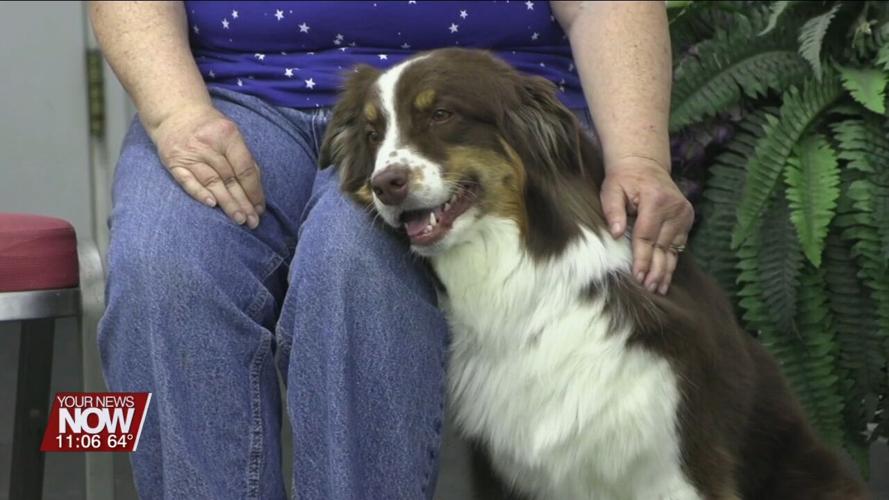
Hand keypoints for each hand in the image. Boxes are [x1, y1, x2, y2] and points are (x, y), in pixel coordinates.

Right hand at [149, 104, 264, 227]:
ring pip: (211, 182)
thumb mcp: (231, 134)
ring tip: (239, 218)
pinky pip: (188, 181)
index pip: (244, 168)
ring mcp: (189, 153)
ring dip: (226, 203)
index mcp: (227, 135)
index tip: (260, 207)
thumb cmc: (210, 128)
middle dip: (242, 202)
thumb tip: (255, 188)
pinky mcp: (174, 162)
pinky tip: (212, 205)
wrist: (175, 113)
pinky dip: (200, 193)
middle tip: (252, 221)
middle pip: (229, 178)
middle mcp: (208, 145)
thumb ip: (243, 158)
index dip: (253, 190)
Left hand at [600, 156, 693, 294]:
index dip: (642, 258)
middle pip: (662, 246)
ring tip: (659, 288)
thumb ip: (613, 210)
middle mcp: (674, 208)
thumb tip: (616, 233)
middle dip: (655, 269)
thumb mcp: (611, 189)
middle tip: (649, 289)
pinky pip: (680, 243)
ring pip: (673, 248)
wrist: (644, 164)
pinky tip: (667, 275)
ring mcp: (684, 213)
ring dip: (666, 269)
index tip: (638, 277)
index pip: (647, 236)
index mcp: (655, 201)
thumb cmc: (623, 179)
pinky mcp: (687, 217)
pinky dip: (672, 259)